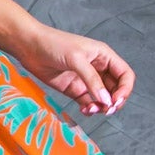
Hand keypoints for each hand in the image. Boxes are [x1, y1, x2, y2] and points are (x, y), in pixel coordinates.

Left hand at [10, 22, 134, 116]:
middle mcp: (98, 68)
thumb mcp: (76, 59)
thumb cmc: (54, 44)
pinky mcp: (74, 89)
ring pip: (103, 98)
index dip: (125, 89)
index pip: (125, 75)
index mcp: (104, 56)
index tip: (115, 101)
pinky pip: (88, 102)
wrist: (29, 46)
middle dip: (114, 101)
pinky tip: (85, 110)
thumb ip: (92, 80)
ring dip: (101, 107)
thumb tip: (106, 100)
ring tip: (91, 109)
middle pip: (116, 89)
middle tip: (107, 110)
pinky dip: (90, 109)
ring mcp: (86, 80)